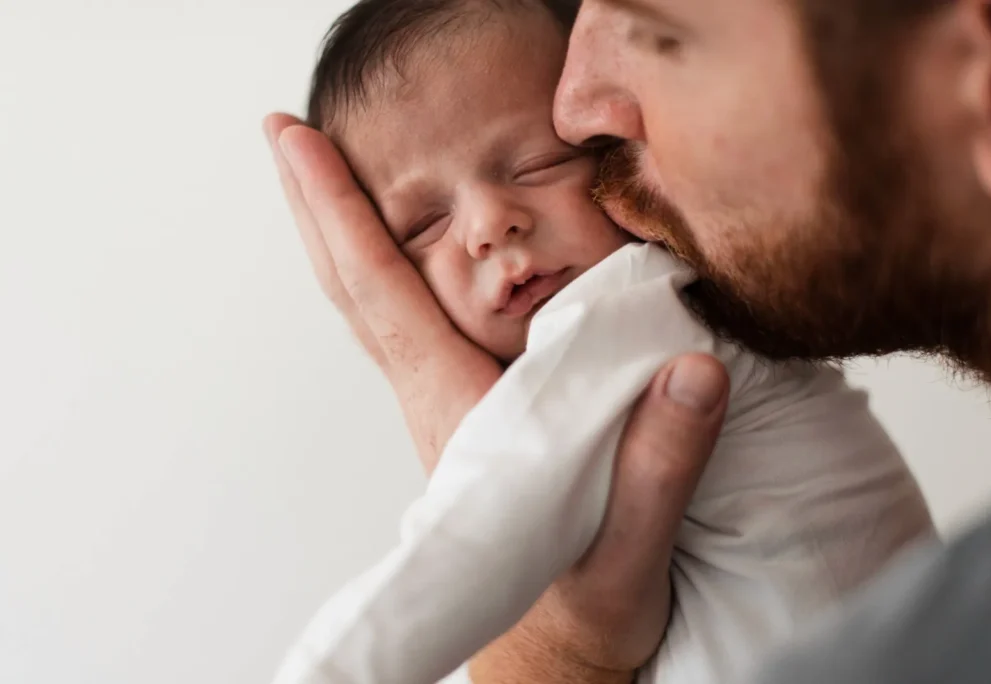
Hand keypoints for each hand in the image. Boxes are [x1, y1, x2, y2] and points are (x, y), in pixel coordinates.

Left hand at [264, 112, 728, 681]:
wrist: (559, 647)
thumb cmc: (585, 602)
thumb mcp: (630, 546)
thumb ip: (659, 465)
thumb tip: (691, 372)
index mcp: (461, 417)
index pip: (387, 299)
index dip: (341, 217)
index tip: (300, 146)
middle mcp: (438, 399)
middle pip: (359, 290)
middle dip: (319, 206)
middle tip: (286, 131)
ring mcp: (445, 402)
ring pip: (377, 304)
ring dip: (346, 230)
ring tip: (325, 162)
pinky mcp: (465, 405)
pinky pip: (410, 321)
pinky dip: (385, 265)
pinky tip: (393, 238)